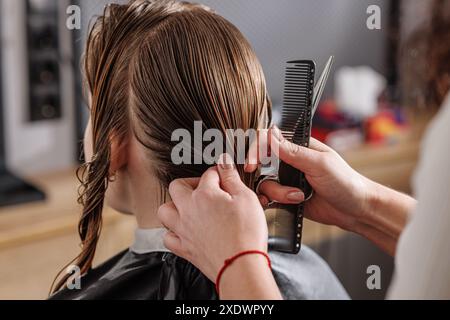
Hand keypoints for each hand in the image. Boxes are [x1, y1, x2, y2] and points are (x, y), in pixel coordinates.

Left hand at [158, 154, 268, 280]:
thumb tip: (224, 162)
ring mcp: (183, 230)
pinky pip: (168, 237)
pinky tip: (184, 230)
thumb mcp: (246, 198)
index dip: (219, 173)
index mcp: (204, 195)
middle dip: (190, 183)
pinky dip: (173, 232)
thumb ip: (232, 178)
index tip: (225, 176)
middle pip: (176, 186)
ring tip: (188, 207)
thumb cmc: (246, 234)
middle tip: (205, 188)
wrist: (240, 266)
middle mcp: (188, 210)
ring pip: (164, 211)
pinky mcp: (184, 248)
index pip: (208, 174)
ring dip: (174, 206)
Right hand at [248, 126, 372, 232]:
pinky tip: (281, 203)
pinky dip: (270, 201)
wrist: (356, 210)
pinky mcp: (287, 197)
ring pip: (265, 183)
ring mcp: (288, 180)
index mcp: (299, 147)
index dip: (256, 150)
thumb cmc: (346, 182)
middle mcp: (290, 162)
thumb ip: (293, 152)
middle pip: (262, 163)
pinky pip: (269, 197)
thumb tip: (271, 134)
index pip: (269, 141)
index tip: (252, 164)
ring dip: (278, 192)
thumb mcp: (319, 164)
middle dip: (261, 174)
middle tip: (262, 182)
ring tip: (297, 197)